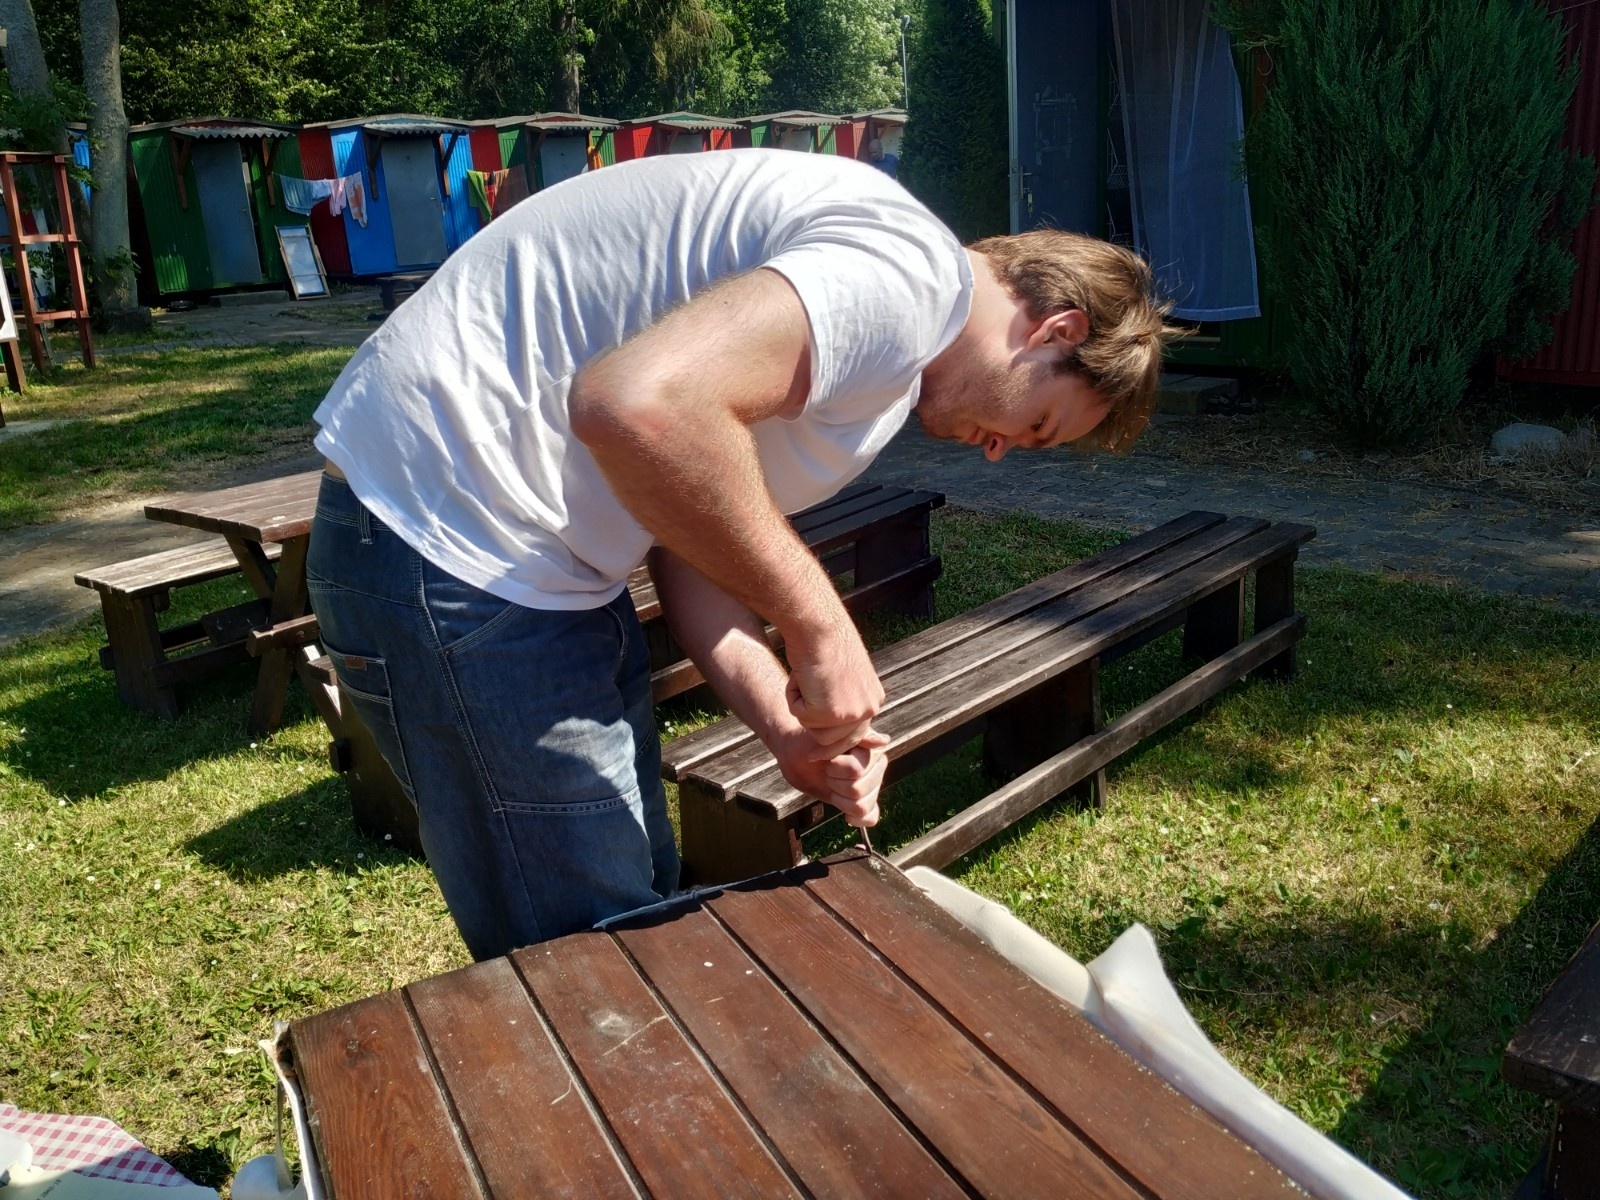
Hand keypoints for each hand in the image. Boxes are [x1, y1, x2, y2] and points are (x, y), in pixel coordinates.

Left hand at [775, 727, 889, 827]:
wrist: (796, 756)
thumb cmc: (812, 742)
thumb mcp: (831, 736)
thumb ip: (859, 737)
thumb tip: (884, 741)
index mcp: (873, 751)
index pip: (856, 771)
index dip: (835, 769)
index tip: (828, 758)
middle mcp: (877, 769)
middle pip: (858, 790)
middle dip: (835, 783)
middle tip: (827, 771)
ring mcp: (871, 787)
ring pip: (861, 807)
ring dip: (840, 799)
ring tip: (832, 785)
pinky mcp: (863, 802)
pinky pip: (870, 817)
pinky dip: (856, 819)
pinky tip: (845, 813)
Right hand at [783, 620, 884, 756]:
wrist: (819, 625)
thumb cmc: (824, 641)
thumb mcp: (842, 675)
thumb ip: (842, 699)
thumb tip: (834, 728)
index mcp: (873, 700)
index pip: (854, 734)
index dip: (832, 741)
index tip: (815, 753)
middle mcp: (868, 709)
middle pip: (835, 741)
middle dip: (814, 729)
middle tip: (802, 724)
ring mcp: (851, 713)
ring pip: (815, 734)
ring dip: (802, 709)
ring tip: (805, 680)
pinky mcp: (831, 713)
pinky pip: (800, 717)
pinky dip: (793, 698)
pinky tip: (801, 676)